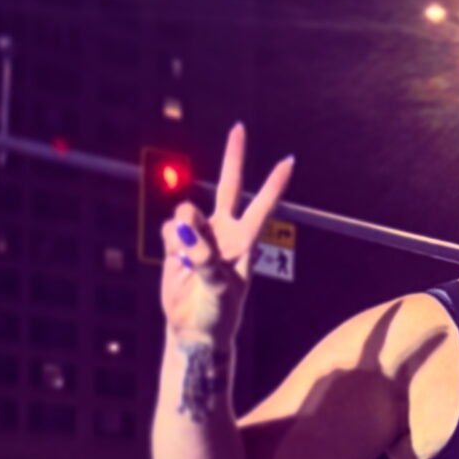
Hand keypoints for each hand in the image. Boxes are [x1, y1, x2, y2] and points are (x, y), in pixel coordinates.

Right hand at [160, 124, 293, 344]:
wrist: (195, 329)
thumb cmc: (218, 313)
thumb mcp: (219, 288)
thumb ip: (204, 257)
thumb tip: (184, 230)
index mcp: (244, 241)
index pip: (262, 205)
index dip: (274, 184)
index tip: (289, 160)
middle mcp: (224, 232)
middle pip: (228, 186)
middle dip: (234, 158)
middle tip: (239, 129)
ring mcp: (199, 235)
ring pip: (187, 212)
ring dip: (185, 228)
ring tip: (189, 257)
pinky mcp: (176, 244)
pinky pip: (169, 230)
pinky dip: (170, 243)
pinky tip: (177, 261)